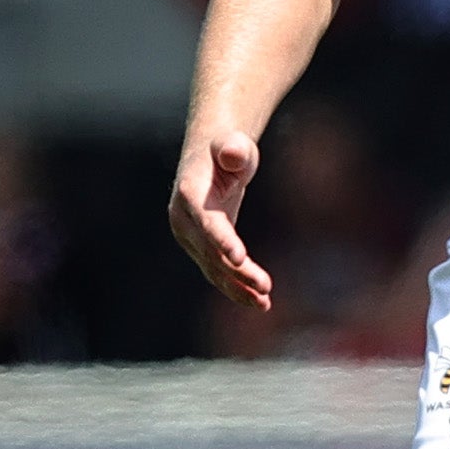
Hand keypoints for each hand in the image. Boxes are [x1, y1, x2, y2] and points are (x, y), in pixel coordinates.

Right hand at [167, 129, 272, 309]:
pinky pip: (217, 271)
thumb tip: (233, 153)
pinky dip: (236, 287)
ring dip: (237, 287)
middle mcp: (184, 219)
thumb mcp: (233, 145)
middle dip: (238, 271)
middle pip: (211, 250)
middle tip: (265, 287)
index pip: (206, 221)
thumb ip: (233, 149)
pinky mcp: (201, 246)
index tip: (239, 258)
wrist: (212, 157)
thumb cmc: (228, 148)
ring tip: (264, 303)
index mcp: (190, 193)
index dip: (222, 239)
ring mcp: (190, 236)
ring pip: (213, 267)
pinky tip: (259, 301)